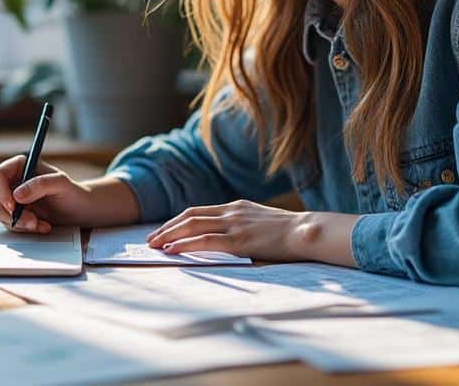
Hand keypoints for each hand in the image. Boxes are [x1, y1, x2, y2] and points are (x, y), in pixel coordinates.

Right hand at [0, 154, 98, 232]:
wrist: (80, 210)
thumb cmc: (73, 192)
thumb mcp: (61, 184)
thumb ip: (40, 184)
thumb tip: (17, 195)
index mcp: (19, 166)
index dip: (0, 191)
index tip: (12, 206)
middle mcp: (12, 181)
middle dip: (9, 213)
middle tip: (30, 221)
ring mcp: (12, 198)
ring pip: (0, 214)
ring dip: (19, 223)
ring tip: (40, 224)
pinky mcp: (16, 214)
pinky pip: (10, 224)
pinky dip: (25, 228)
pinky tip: (42, 226)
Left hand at [145, 199, 311, 261]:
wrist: (307, 231)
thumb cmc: (289, 232)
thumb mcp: (260, 222)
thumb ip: (241, 226)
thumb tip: (226, 239)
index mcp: (235, 206)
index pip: (198, 211)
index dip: (177, 221)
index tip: (163, 231)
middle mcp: (231, 212)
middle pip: (189, 216)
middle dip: (167, 228)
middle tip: (150, 240)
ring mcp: (235, 225)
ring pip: (192, 226)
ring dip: (169, 236)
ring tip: (155, 246)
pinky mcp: (240, 240)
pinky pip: (205, 240)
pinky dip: (185, 244)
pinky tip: (173, 250)